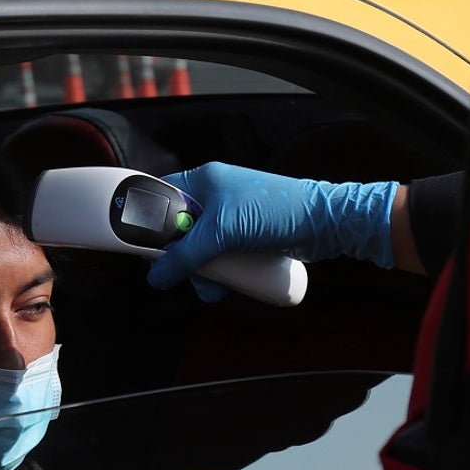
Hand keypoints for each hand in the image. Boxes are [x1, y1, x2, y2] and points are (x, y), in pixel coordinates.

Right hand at [147, 162, 398, 300]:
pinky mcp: (248, 236)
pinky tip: (229, 285)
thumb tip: (156, 276)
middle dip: (182, 260)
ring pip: (201, 249)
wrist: (325, 223)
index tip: (145, 252)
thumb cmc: (274, 212)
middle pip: (179, 231)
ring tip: (215, 289)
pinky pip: (223, 256)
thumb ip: (185, 255)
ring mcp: (232, 217)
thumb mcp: (222, 232)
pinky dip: (222, 272)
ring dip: (203, 273)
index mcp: (204, 180)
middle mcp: (215, 196)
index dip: (149, 224)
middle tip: (186, 277)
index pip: (161, 197)